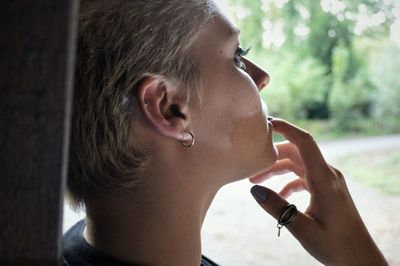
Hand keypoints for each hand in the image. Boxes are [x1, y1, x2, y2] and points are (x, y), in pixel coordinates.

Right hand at [249, 118, 387, 265]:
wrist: (359, 258)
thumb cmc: (335, 245)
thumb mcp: (302, 228)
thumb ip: (278, 208)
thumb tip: (254, 190)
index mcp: (323, 178)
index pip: (304, 141)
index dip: (286, 128)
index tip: (266, 123)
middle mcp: (327, 174)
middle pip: (296, 152)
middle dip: (272, 155)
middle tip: (251, 166)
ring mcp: (328, 181)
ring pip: (299, 164)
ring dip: (278, 169)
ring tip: (257, 180)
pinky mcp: (327, 189)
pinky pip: (305, 176)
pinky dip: (289, 181)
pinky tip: (279, 194)